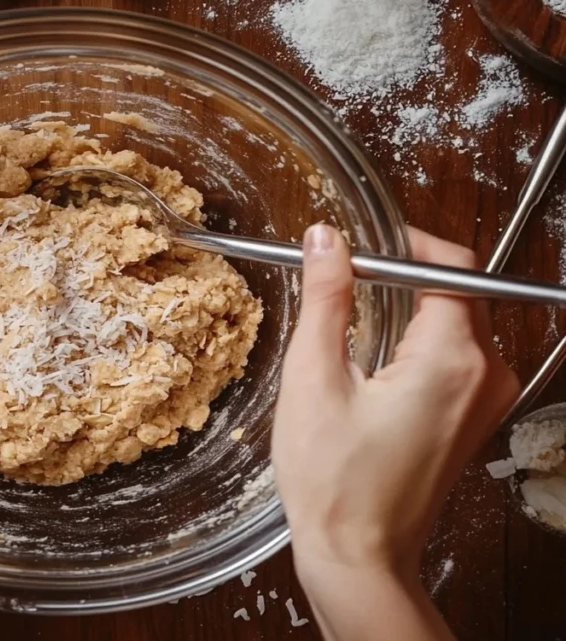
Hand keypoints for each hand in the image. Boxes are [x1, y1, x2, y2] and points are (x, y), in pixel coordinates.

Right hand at [273, 225, 518, 638]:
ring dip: (408, 308)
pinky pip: (456, 356)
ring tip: (350, 325)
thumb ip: (325, 299)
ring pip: (457, 321)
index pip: (451, 265)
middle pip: (458, 290)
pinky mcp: (473, 418)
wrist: (358, 558)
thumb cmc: (334, 485)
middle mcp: (486, 376)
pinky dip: (417, 342)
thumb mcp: (314, 379)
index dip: (404, 243)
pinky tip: (371, 363)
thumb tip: (326, 241)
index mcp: (452, 361)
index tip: (360, 244)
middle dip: (402, 274)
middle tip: (345, 279)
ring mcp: (486, 401)